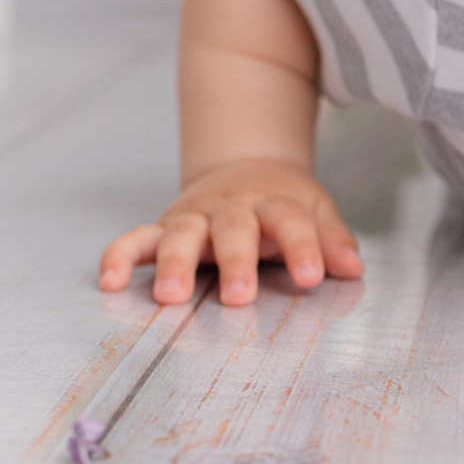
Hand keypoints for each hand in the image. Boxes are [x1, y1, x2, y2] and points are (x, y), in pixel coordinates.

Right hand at [97, 157, 364, 303]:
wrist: (244, 167)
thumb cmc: (281, 203)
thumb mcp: (314, 211)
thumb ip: (331, 240)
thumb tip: (353, 268)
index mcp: (273, 204)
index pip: (290, 221)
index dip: (304, 247)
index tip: (312, 276)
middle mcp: (231, 209)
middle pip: (233, 229)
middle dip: (235, 261)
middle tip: (239, 295)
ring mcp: (194, 217)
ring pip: (182, 234)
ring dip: (175, 263)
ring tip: (171, 296)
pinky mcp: (164, 227)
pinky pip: (136, 239)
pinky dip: (120, 256)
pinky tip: (111, 281)